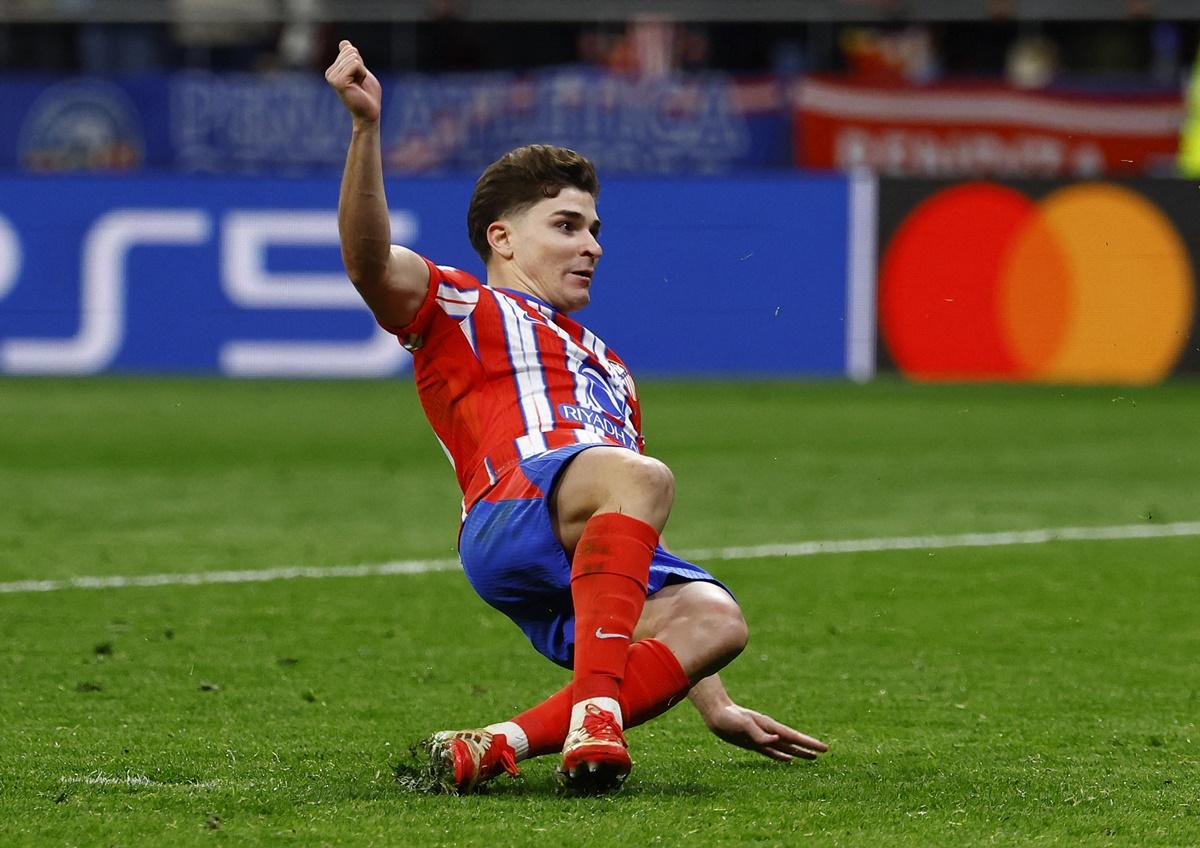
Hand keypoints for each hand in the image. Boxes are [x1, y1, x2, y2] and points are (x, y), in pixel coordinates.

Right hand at [325, 40, 381, 124]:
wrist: (370, 112)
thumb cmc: (367, 94)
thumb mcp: (361, 71)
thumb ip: (352, 58)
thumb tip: (344, 43)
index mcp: (333, 70)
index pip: (348, 49)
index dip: (360, 63)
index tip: (358, 78)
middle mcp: (330, 73)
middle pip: (350, 51)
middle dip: (361, 66)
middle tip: (360, 83)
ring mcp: (332, 77)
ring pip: (353, 58)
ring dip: (362, 72)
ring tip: (359, 85)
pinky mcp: (338, 81)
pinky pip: (355, 64)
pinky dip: (362, 74)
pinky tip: (358, 86)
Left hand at [704, 703, 828, 762]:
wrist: (716, 714)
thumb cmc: (729, 717)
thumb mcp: (743, 725)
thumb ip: (758, 734)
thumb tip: (776, 740)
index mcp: (769, 726)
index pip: (793, 736)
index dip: (809, 743)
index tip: (823, 748)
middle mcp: (769, 732)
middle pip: (793, 741)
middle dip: (808, 747)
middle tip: (824, 752)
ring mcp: (762, 737)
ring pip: (785, 747)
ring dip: (798, 752)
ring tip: (812, 758)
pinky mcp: (754, 743)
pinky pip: (772, 751)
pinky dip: (782, 755)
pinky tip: (789, 760)